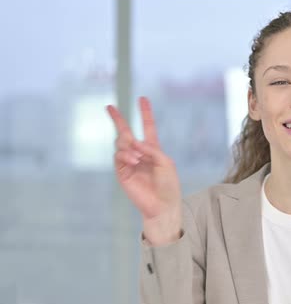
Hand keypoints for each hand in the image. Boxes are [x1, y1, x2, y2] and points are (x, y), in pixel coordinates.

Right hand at [106, 96, 181, 244]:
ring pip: (121, 144)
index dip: (145, 113)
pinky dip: (126, 155)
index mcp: (153, 149)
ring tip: (138, 157)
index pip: (148, 127)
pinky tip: (134, 160)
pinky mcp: (122, 172)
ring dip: (129, 146)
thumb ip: (152, 149)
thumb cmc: (168, 184)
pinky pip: (119, 157)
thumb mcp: (166, 163)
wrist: (162, 205)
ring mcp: (129, 162)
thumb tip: (134, 142)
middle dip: (118, 119)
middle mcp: (139, 153)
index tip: (142, 98)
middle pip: (125, 132)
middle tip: (109, 106)